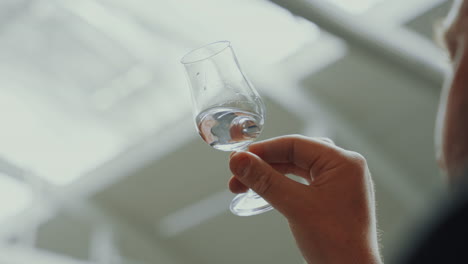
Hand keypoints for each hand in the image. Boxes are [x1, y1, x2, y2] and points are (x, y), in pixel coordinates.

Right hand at [229, 135, 381, 263]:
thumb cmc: (338, 243)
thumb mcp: (295, 206)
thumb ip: (265, 180)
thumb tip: (240, 161)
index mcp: (343, 161)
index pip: (296, 144)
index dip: (264, 149)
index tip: (240, 157)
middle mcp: (344, 167)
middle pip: (295, 155)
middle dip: (264, 164)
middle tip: (240, 173)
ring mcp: (340, 182)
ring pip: (297, 168)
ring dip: (270, 175)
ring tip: (245, 185)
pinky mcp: (333, 196)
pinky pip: (303, 182)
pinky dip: (282, 185)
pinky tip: (266, 190)